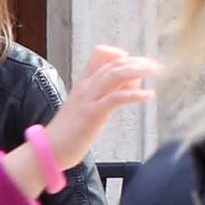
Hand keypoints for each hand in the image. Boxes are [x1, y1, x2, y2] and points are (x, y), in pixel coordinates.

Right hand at [30, 48, 160, 183]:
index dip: (121, 54)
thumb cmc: (67, 133)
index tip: (135, 63)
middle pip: (114, 62)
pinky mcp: (93, 114)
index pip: (101, 54)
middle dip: (138, 62)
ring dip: (139, 71)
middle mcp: (86, 87)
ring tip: (156, 73)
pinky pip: (117, 98)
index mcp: (83, 83)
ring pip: (116, 74)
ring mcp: (89, 99)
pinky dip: (135, 95)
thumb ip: (102, 96)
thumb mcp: (84, 108)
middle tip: (156, 66)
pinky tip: (149, 96)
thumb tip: (122, 92)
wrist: (49, 150)